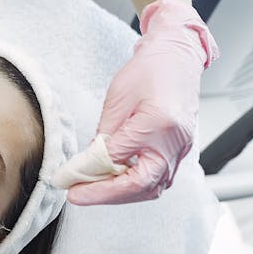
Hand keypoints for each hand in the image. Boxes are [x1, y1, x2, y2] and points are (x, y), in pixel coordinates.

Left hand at [67, 0, 218, 205]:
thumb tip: (88, 164)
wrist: (177, 57)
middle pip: (141, 185)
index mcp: (159, 125)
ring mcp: (181, 149)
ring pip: (152, 187)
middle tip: (78, 194)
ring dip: (120, 193)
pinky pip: (159, 178)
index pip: (121, 163)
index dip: (93, 179)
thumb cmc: (150, 70)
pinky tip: (114, 181)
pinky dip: (135, 184)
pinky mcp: (180, 151)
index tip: (71, 184)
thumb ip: (104, 135)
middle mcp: (175, 142)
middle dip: (106, 195)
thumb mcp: (117, 99)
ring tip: (92, 189)